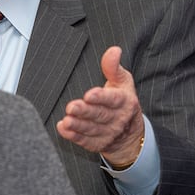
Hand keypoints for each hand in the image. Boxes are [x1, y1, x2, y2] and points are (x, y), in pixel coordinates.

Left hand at [57, 46, 144, 166]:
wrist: (130, 134)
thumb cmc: (123, 101)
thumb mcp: (123, 82)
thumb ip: (113, 67)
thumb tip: (114, 50)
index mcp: (125, 102)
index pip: (113, 100)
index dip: (101, 98)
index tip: (89, 94)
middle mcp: (118, 119)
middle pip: (100, 115)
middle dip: (85, 111)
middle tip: (72, 107)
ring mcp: (108, 134)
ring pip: (91, 129)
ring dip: (78, 125)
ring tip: (67, 120)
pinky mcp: (98, 144)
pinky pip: (85, 141)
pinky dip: (74, 136)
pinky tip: (64, 129)